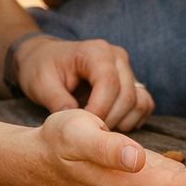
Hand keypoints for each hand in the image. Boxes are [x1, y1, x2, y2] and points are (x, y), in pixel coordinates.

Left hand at [15, 35, 153, 130]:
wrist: (46, 58)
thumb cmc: (42, 68)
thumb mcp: (41, 84)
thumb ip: (58, 102)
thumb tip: (78, 125)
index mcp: (95, 52)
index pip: (109, 82)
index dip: (99, 109)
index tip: (84, 127)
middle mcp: (117, 57)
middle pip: (127, 94)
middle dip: (109, 119)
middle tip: (89, 133)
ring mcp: (127, 69)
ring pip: (139, 101)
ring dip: (122, 121)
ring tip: (99, 129)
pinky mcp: (132, 82)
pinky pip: (144, 103)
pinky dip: (133, 119)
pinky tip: (113, 126)